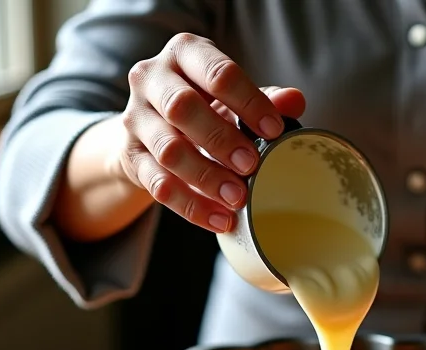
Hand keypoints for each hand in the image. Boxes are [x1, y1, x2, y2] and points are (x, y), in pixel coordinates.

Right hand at [116, 33, 304, 232]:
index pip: (217, 72)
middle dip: (220, 140)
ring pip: (169, 150)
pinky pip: (159, 186)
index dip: (248, 102)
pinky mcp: (130, 157)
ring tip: (238, 198)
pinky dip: (192, 206)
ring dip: (207, 177)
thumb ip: (265, 99)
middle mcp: (151, 78)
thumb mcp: (232, 98)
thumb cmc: (203, 107)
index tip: (274, 131)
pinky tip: (220, 219)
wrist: (150, 131)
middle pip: (182, 108)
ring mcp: (135, 119)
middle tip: (252, 166)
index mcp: (184, 54)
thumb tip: (295, 101)